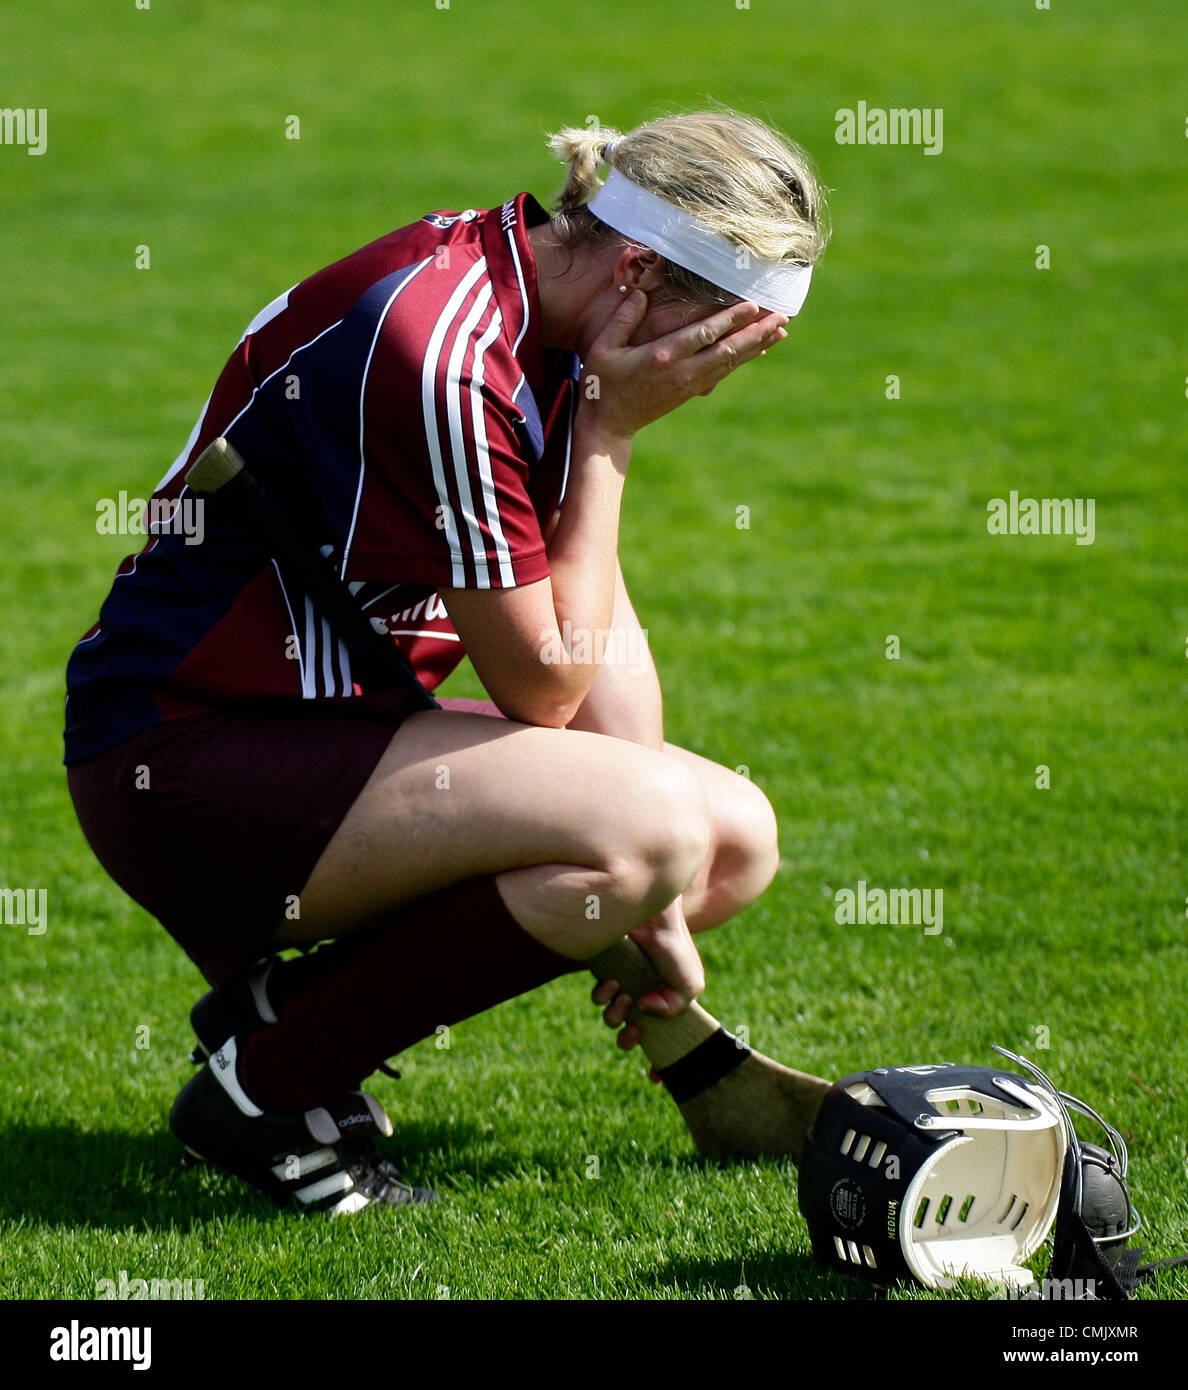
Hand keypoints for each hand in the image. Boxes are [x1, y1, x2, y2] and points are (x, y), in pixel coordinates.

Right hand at [579, 292, 787, 441]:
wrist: (609, 425)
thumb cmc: (601, 383)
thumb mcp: (602, 348)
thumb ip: (622, 319)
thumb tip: (640, 293)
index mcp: (662, 357)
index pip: (703, 335)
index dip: (730, 320)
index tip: (753, 305)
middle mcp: (682, 372)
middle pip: (727, 350)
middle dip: (757, 333)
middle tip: (782, 316)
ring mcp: (689, 384)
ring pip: (731, 362)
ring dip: (757, 345)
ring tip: (781, 330)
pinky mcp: (691, 391)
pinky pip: (724, 372)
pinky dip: (744, 358)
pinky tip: (760, 348)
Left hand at [590, 900, 704, 1054]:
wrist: (653, 917)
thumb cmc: (675, 948)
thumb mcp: (691, 984)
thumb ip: (676, 1008)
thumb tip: (643, 1012)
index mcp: (665, 1006)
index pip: (661, 1043)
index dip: (658, 1064)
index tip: (654, 1078)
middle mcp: (642, 1000)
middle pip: (630, 1037)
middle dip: (630, 1040)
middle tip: (635, 1029)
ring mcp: (623, 988)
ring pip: (612, 1020)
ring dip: (617, 1015)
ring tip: (627, 997)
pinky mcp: (605, 975)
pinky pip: (598, 998)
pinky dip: (604, 996)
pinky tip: (613, 984)